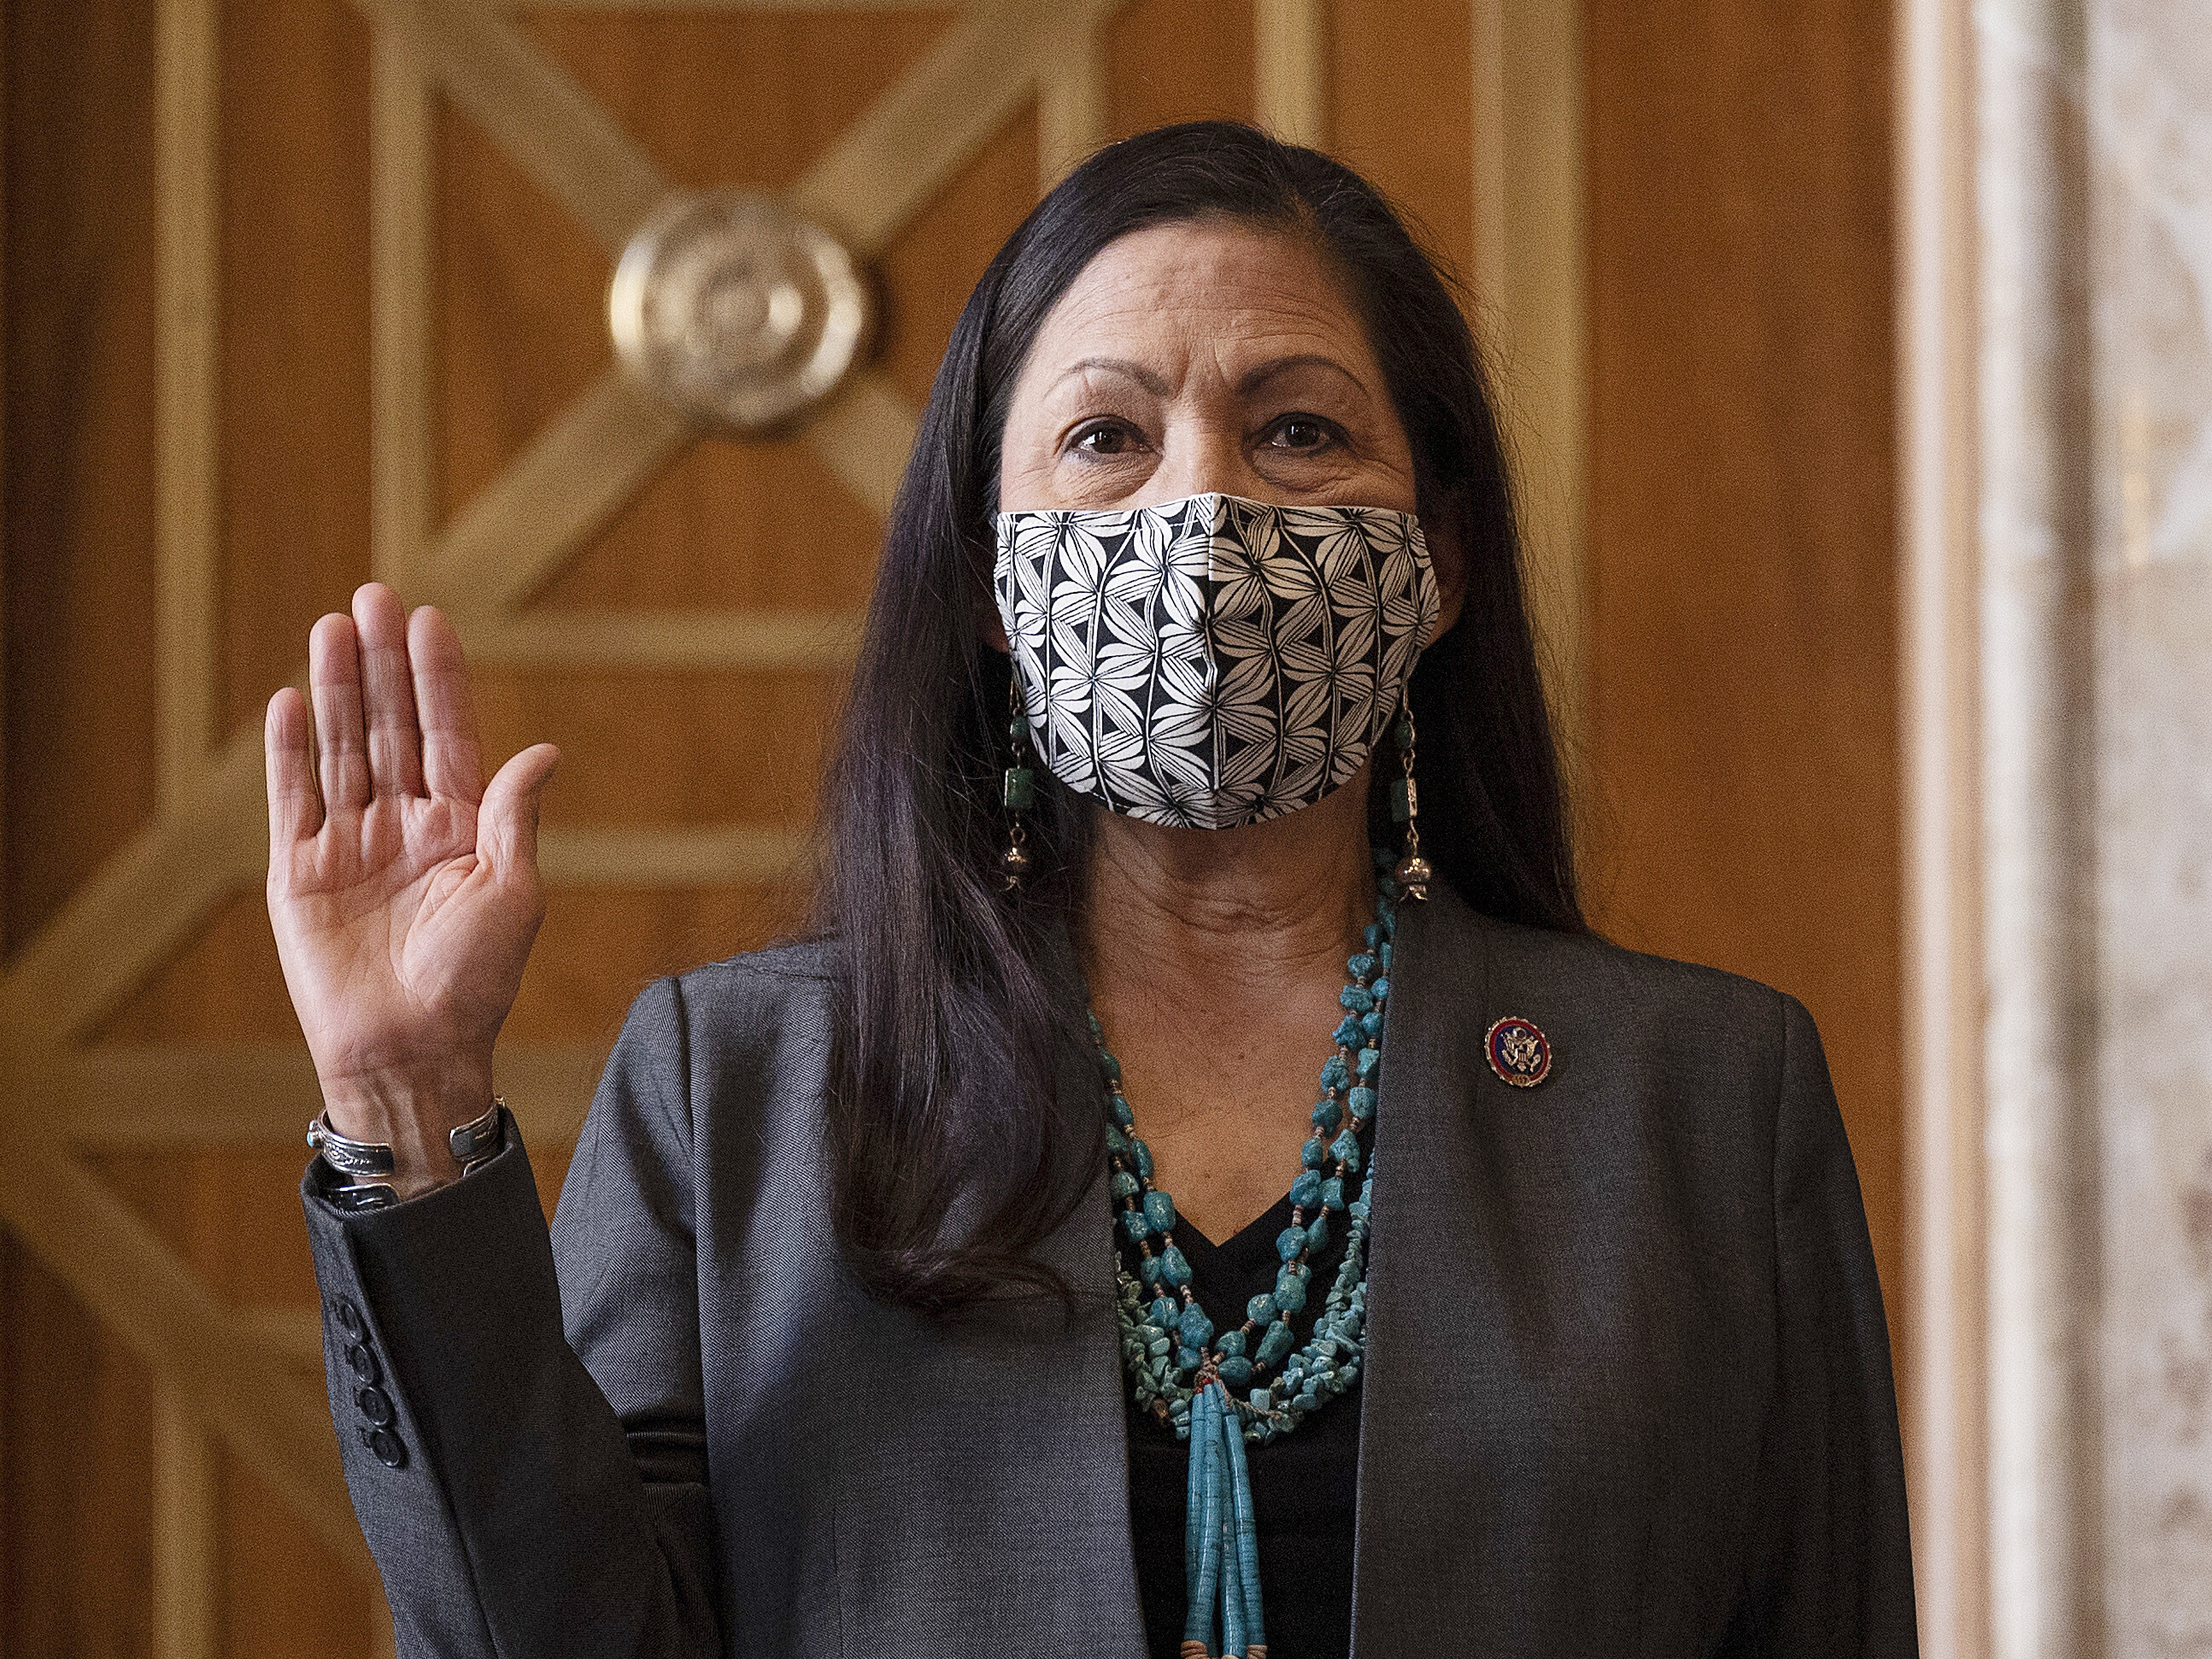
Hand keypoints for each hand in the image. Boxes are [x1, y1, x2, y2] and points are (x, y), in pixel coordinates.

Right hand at [265, 583, 558, 1194]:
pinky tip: (293, 699)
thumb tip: (544, 750)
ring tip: (334, 626)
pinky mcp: (298, 871)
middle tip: (374, 597)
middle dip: (384, 664)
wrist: (413, 1051)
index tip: (431, 620)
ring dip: (339, 688)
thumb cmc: (474, 982)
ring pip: (342, 748)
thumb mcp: (512, 894)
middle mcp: (404, 826)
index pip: (448, 735)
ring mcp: (349, 844)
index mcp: (461, 828)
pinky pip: (292, 798)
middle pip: (390, 728)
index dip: (438, 679)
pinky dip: (290, 750)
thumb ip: (513, 816)